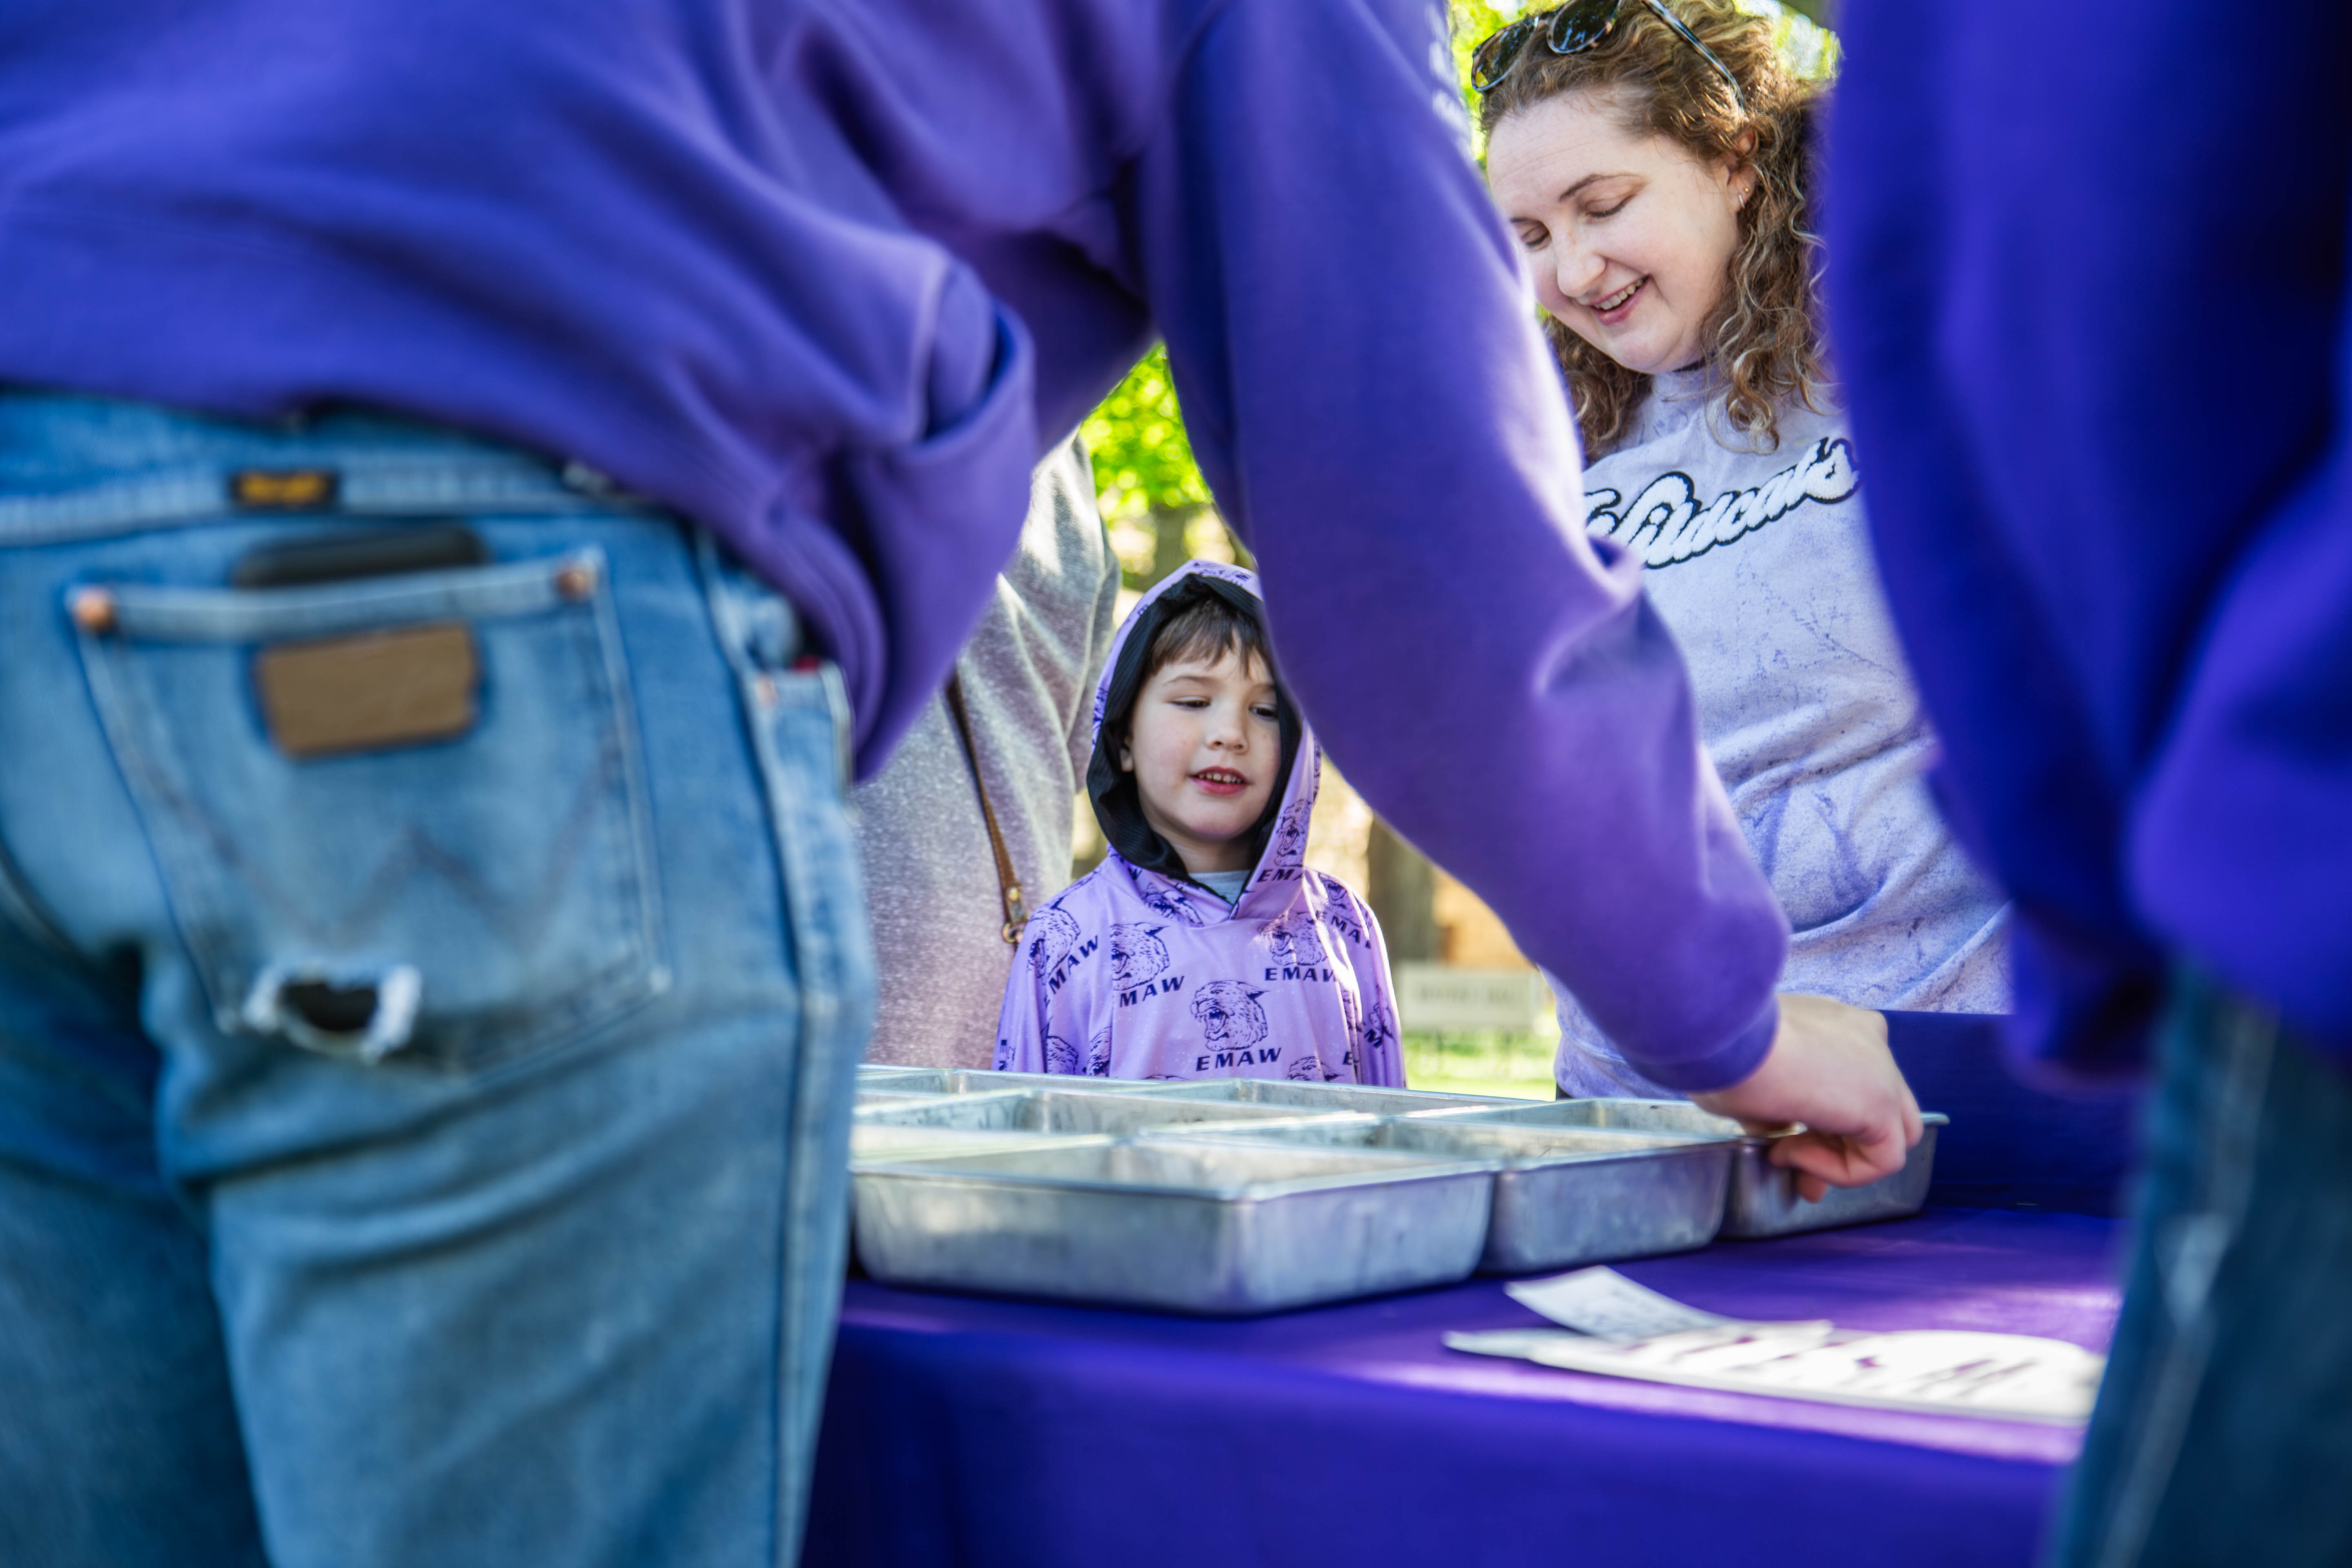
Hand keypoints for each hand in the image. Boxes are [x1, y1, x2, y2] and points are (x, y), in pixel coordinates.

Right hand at [1691, 994, 1922, 1201]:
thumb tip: (1784, 1150)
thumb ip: (1778, 1113)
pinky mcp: (1882, 1105)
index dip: (1821, 1121)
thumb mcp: (1754, 1080)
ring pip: (1889, 1135)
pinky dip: (1839, 1172)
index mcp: (1836, 1024)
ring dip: (1837, 1159)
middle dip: (1837, 1147)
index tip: (1781, 1144)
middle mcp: (1868, 1039)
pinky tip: (1792, 1152)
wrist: (1725, 1036)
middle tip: (1790, 1165)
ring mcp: (1882, 1070)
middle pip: (1875, 1109)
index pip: (1849, 1081)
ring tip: (1783, 1154)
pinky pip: (1882, 1160)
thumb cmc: (1721, 1049)